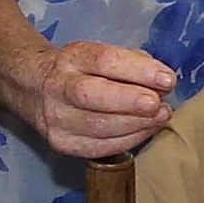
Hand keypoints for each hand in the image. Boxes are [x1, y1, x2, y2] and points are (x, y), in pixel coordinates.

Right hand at [8, 37, 179, 160]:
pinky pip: (98, 147)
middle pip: (91, 95)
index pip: (104, 60)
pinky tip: (145, 131)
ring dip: (135, 124)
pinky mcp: (61, 143)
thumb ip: (134, 64)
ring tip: (160, 117)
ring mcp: (56, 118)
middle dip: (129, 101)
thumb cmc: (84, 71)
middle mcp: (58, 86)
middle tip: (158, 104)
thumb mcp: (104, 55)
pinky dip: (127, 140)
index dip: (137, 70)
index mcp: (73, 58)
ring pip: (97, 126)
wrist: (37, 89)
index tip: (167, 79)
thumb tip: (163, 83)